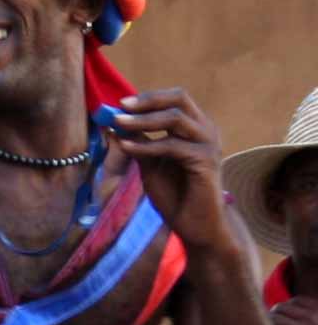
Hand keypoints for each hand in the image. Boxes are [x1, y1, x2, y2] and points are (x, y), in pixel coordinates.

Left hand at [112, 89, 232, 251]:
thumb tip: (115, 123)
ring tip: (118, 123)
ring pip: (175, 118)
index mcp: (195, 128)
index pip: (175, 99)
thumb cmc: (175, 196)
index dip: (148, 98)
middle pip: (179, 99)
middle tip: (121, 107)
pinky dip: (147, 144)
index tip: (120, 103)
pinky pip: (172, 146)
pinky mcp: (205, 161)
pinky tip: (127, 146)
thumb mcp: (150, 165)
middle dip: (148, 100)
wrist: (196, 226)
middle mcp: (205, 130)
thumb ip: (138, 143)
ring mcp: (208, 144)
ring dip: (143, 119)